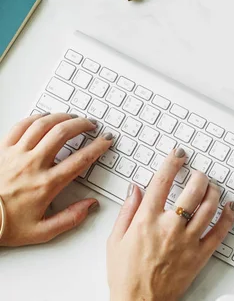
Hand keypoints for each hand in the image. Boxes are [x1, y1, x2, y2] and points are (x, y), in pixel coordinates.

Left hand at [0, 112, 112, 245]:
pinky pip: (21, 126)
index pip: (80, 159)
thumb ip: (70, 218)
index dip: (98, 147)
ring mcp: (16, 155)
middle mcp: (32, 165)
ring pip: (43, 125)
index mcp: (46, 185)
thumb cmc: (5, 226)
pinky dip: (36, 118)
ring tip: (72, 118)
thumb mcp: (42, 232)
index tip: (105, 141)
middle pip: (62, 133)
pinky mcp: (2, 150)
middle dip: (82, 125)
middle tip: (90, 125)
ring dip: (62, 117)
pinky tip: (45, 118)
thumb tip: (90, 205)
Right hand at [107, 150, 233, 300]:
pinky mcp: (200, 255)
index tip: (178, 154)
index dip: (172, 162)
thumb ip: (127, 211)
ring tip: (211, 186)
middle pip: (193, 189)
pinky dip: (228, 216)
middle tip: (198, 173)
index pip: (162, 181)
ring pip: (209, 206)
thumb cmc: (125, 276)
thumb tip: (135, 188)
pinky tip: (231, 207)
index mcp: (147, 220)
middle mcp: (170, 227)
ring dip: (214, 191)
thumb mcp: (115, 241)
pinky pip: (220, 231)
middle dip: (198, 175)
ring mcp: (188, 240)